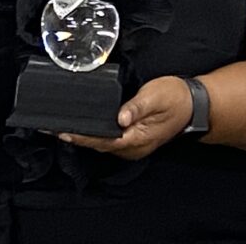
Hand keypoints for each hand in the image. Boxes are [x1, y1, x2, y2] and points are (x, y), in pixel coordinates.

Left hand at [57, 75, 192, 160]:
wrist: (194, 104)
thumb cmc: (175, 98)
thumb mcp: (155, 97)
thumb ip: (136, 107)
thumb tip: (120, 117)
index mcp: (136, 139)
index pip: (102, 140)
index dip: (81, 137)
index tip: (61, 132)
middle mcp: (132, 147)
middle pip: (98, 144)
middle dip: (75, 137)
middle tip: (51, 128)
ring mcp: (133, 145)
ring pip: (102, 143)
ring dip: (83, 136)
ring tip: (60, 128)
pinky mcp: (133, 138)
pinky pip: (109, 139)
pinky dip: (94, 134)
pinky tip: (84, 127)